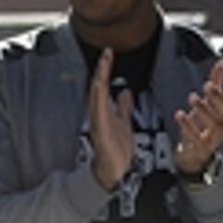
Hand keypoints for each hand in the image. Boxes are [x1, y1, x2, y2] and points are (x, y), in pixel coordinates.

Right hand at [88, 48, 134, 189]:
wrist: (116, 170)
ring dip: (100, 76)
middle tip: (106, 52)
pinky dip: (99, 94)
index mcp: (106, 110)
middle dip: (101, 68)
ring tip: (105, 60)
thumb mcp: (124, 121)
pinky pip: (99, 107)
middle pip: (98, 86)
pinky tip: (100, 83)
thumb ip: (123, 107)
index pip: (104, 85)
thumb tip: (125, 92)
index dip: (106, 69)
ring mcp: (98, 119)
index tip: (110, 54)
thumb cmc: (117, 149)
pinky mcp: (100, 127)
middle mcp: (99, 113)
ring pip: (97, 93)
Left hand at [175, 58, 222, 174]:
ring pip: (215, 126)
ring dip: (204, 110)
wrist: (193, 154)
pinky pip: (196, 138)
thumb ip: (216, 83)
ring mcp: (214, 138)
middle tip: (207, 85)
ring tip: (192, 97)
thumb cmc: (203, 124)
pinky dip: (188, 126)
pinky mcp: (200, 147)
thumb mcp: (210, 103)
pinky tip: (179, 114)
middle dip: (219, 98)